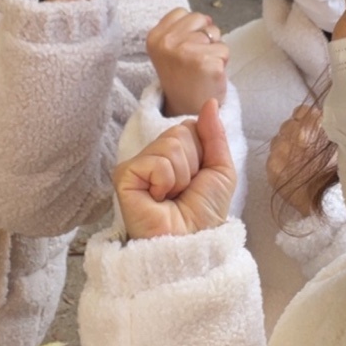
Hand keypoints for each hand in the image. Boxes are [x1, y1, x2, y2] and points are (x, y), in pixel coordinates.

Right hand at [115, 99, 236, 239]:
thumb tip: (210, 102)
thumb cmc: (204, 214)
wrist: (191, 243)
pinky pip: (155, 161)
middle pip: (180, 132)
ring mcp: (137, 166)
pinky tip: (159, 198)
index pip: (189, 127)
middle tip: (184, 191)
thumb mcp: (220, 170)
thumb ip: (214, 134)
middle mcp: (152, 157)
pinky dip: (166, 181)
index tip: (198, 180)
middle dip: (193, 164)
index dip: (203, 152)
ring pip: (170, 145)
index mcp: (173, 154)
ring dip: (181, 175)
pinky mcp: (124, 176)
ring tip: (172, 197)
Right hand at [147, 9, 228, 115]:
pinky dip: (223, 62)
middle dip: (205, 37)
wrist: (186, 111)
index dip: (191, 29)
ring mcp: (185, 52)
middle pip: (200, 19)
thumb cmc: (183, 78)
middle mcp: (167, 43)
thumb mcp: (170, 49)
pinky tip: (211, 76)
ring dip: (215, 50)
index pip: (182, 12)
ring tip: (203, 68)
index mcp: (155, 37)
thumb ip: (182, 29)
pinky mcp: (206, 63)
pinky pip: (224, 50)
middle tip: (196, 61)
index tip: (184, 51)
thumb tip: (208, 17)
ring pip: (214, 33)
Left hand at [267, 103, 331, 217]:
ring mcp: (280, 150)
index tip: (311, 131)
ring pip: (277, 141)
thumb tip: (320, 124)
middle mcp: (295, 132)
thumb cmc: (343, 172)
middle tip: (305, 148)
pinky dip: (279, 163)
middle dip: (295, 134)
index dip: (307, 121)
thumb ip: (326, 129)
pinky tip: (289, 172)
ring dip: (285, 148)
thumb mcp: (340, 141)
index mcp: (313, 123)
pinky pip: (272, 158)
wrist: (333, 202)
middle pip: (288, 126)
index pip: (302, 111)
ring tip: (296, 162)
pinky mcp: (272, 167)